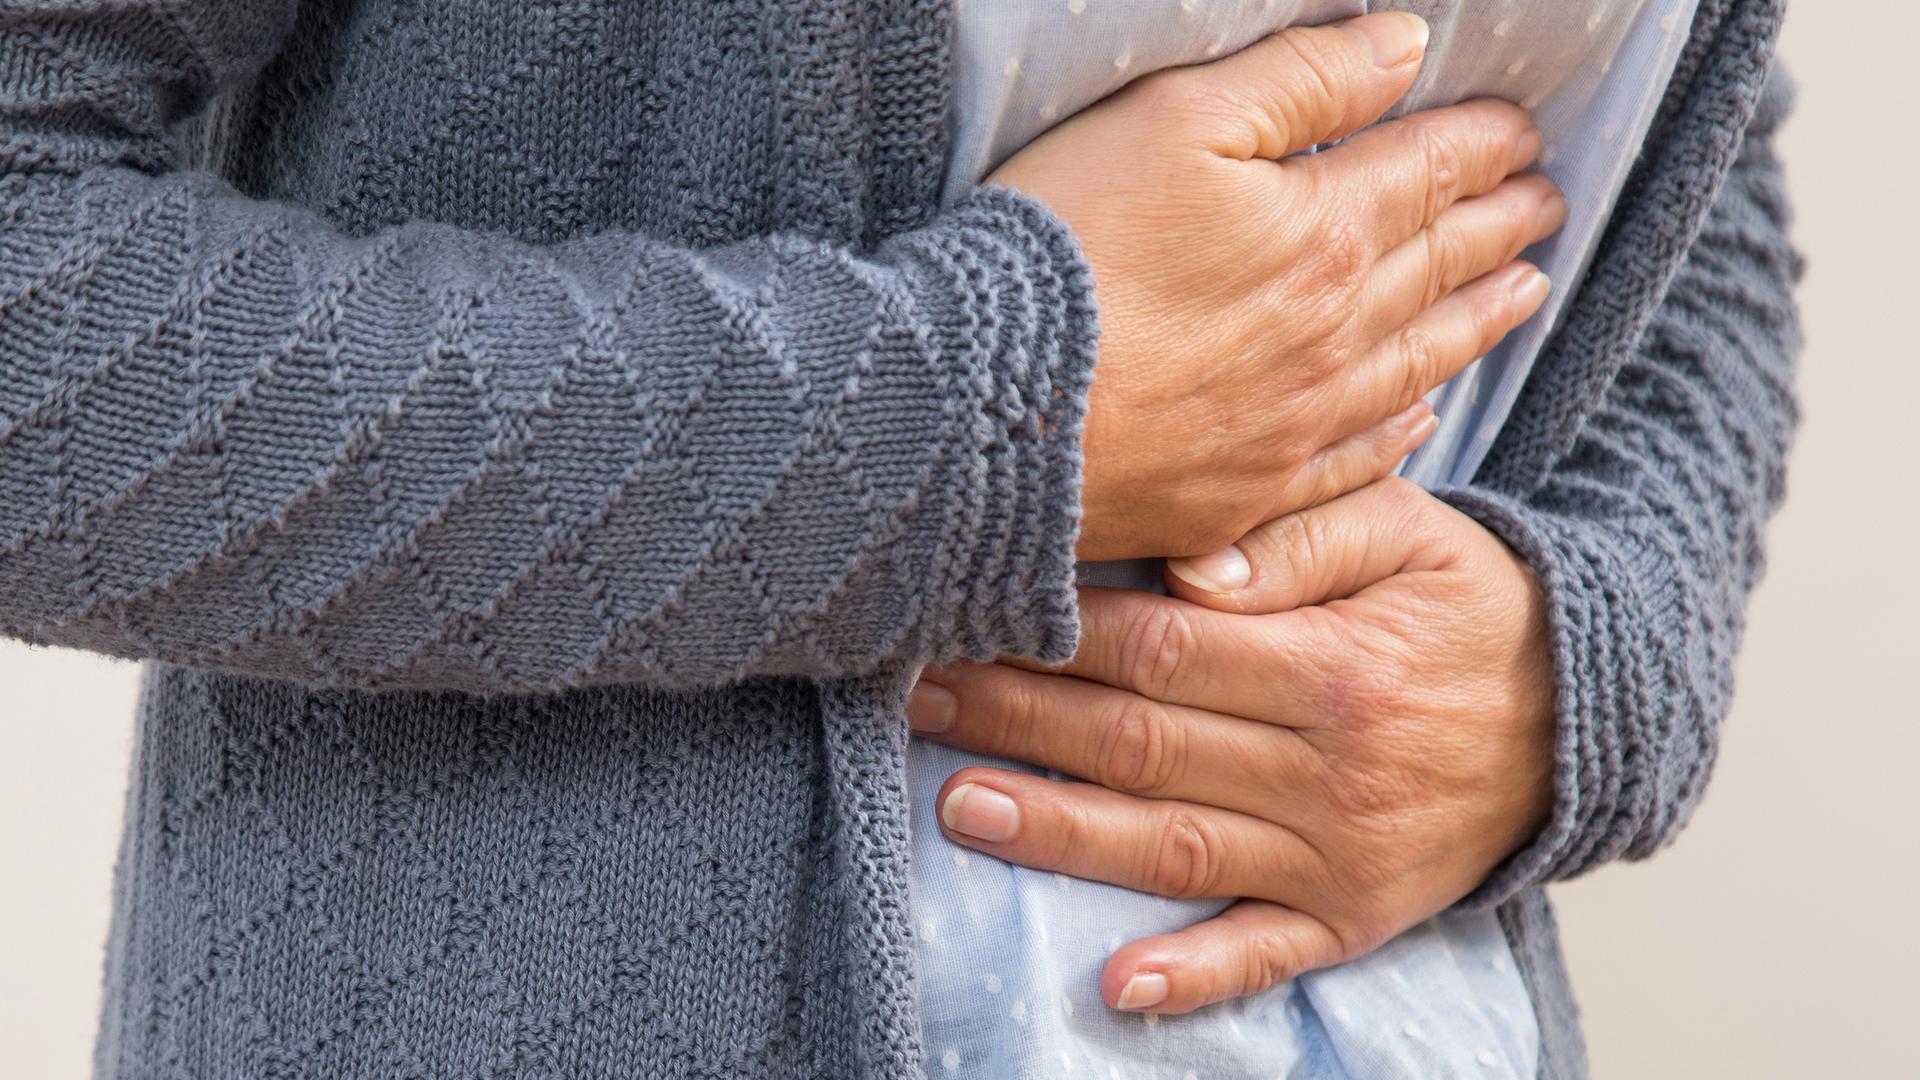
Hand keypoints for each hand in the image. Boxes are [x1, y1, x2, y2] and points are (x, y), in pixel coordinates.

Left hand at [907, 478, 1556, 1012]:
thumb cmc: (1468, 605)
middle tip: (915, 696)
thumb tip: (1192, 569)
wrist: (1581, 713)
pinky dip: (1193, 975)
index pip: (1161, 649)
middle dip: (1020, 719)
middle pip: (1143, 744)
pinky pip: (1265, 954)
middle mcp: (1329, 768)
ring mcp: (1339, 854)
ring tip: (960, 808)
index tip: (968, 616)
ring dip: (1061, 834)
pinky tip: (1114, 985)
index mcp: (1333, 662)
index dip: (1055, 637)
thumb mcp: (1409, 530)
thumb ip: (1302, 534)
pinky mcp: (1353, 916)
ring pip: (1175, 846)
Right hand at [987, 14, 1564, 559]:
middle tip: (1546, 206)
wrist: (975, 407)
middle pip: (1440, 267)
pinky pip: (1357, 457)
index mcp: (1325, 233)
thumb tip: (1404, 48)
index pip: (1430, 174)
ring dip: (1480, 320)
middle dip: (1500, 226)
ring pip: (1418, 362)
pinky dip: (1405, 426)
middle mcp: (1334, 336)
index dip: (1483, 145)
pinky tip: (1424, 412)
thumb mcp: (1173, 120)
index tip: (1521, 132)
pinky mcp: (1247, 495)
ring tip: (1524, 293)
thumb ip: (1299, 80)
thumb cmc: (1061, 249)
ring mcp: (1296, 426)